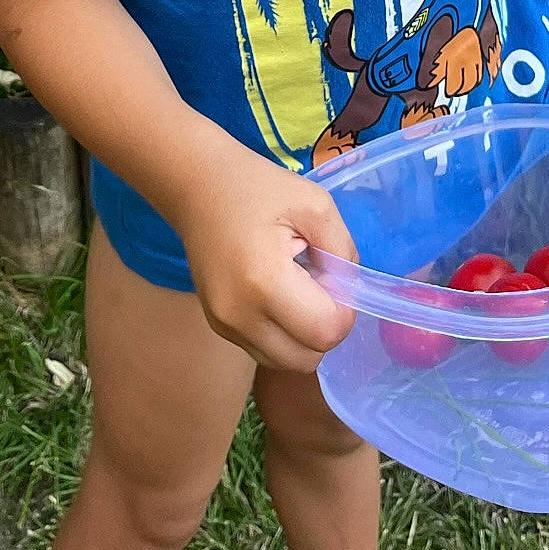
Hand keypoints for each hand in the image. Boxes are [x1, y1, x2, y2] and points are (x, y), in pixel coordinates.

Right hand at [173, 140, 358, 372]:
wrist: (198, 186)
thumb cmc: (258, 188)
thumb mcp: (315, 205)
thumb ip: (343, 252)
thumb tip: (350, 291)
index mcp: (264, 282)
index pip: (324, 332)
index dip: (344, 309)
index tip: (334, 275)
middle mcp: (239, 316)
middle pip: (306, 359)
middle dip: (326, 328)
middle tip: (320, 285)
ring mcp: (224, 326)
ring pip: (286, 362)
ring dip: (304, 337)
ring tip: (298, 290)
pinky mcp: (218, 328)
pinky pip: (265, 351)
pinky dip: (283, 335)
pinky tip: (278, 296)